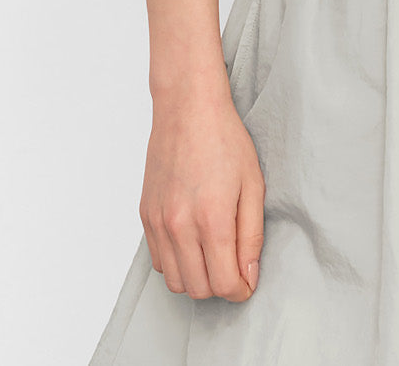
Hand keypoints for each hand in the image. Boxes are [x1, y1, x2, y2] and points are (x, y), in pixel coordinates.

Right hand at [140, 85, 265, 301]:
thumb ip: (252, 236)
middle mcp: (180, 226)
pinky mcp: (146, 216)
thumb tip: (248, 275)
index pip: (224, 285)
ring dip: (196, 279)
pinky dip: (176, 263)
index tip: (248, 282)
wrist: (188, 108)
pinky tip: (192, 242)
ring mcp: (159, 222)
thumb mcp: (253, 185)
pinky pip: (158, 261)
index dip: (241, 290)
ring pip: (174, 282)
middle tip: (234, 267)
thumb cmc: (224, 139)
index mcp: (212, 219)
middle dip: (220, 287)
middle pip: (198, 290)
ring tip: (213, 255)